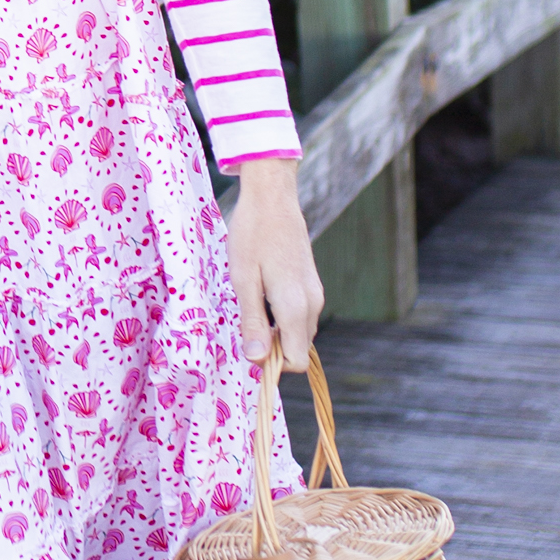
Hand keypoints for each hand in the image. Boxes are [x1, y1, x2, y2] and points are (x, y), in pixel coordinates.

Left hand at [226, 156, 323, 364]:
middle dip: (273, 348)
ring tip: (251, 303)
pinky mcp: (312, 284)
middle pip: (298, 349)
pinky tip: (263, 293)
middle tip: (245, 321)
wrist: (273, 197)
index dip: (272, 363)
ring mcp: (315, 293)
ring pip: (299, 332)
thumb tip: (257, 360)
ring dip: (277, 331)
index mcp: (296, 307)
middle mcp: (312, 304)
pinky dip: (283, 317)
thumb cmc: (252, 235)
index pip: (296, 361)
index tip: (249, 345)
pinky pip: (300, 315)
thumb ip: (253, 322)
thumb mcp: (243, 280)